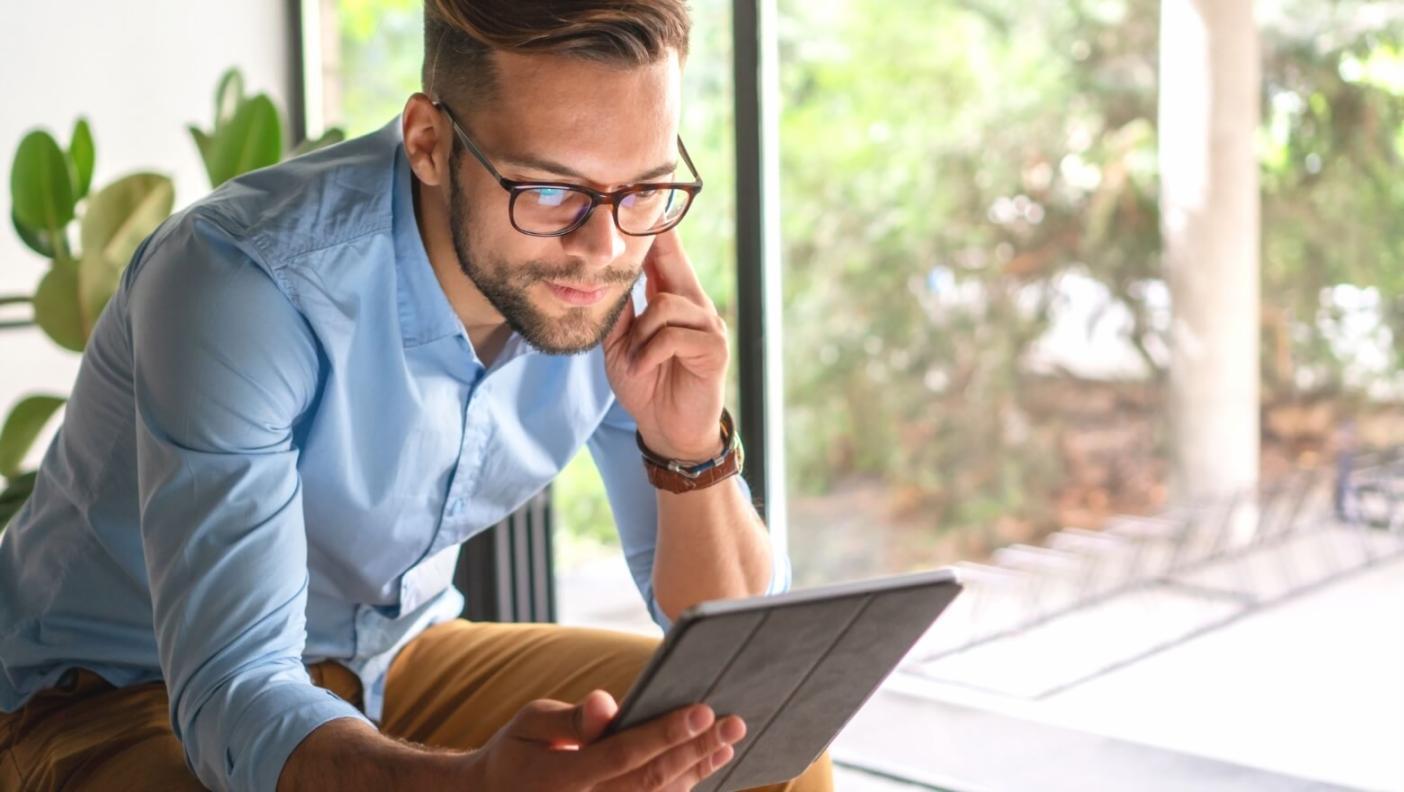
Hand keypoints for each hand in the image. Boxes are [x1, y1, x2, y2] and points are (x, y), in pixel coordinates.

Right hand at [460, 689, 744, 790]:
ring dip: (697, 771)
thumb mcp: (529, 724)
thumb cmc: (516, 753)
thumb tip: (608, 704)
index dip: (666, 734)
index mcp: (563, 778)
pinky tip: (706, 764)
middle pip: (652, 780)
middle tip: (733, 723)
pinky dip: (682, 787)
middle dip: (696, 750)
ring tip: (728, 743)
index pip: (625, 754)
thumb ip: (570, 719)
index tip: (703, 710)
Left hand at [604, 230, 727, 461]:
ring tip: (635, 358)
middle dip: (658, 241)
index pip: (665, 256)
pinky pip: (672, 335)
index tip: (646, 195)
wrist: (668, 429)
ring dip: (641, 334)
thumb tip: (603, 279)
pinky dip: (650, 351)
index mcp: (673, 300)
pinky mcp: (713, 348)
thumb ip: (619, 313)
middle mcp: (695, 305)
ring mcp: (708, 325)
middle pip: (673, 263)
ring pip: (665, 305)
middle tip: (642, 214)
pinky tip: (644, 367)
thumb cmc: (647, 384)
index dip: (658, 229)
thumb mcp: (622, 346)